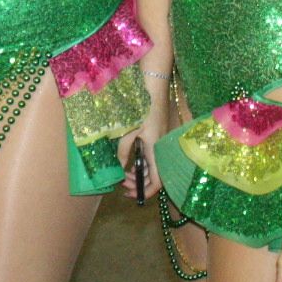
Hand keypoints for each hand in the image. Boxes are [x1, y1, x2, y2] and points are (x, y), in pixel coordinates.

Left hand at [120, 84, 170, 201]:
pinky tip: (129, 162)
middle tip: (121, 183)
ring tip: (123, 174)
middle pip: (154, 177)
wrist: (153, 88)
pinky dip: (141, 164)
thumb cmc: (141, 108)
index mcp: (156, 152)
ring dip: (139, 173)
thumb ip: (123, 150)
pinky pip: (152, 158)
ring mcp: (160, 145)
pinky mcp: (157, 138)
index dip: (145, 191)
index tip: (131, 193)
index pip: (157, 181)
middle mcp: (161, 151)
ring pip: (153, 167)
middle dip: (138, 183)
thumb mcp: (129, 130)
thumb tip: (119, 167)